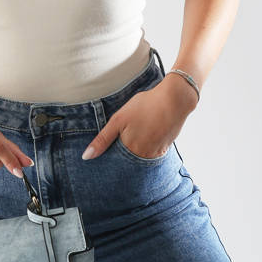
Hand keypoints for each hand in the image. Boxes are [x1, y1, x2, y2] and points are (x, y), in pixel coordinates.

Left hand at [81, 73, 197, 159]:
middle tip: (127, 136)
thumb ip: (102, 139)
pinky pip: (152, 154)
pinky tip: (148, 135)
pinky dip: (148, 147)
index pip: (115, 162)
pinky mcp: (165, 148)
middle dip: (123, 156)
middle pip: (128, 162)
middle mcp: (143, 156)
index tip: (108, 152)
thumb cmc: (145, 106)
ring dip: (136, 152)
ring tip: (138, 134)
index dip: (110, 157)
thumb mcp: (118, 120)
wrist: (175, 99)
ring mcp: (156, 153)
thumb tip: (86, 157)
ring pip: (140, 158)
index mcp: (129, 150)